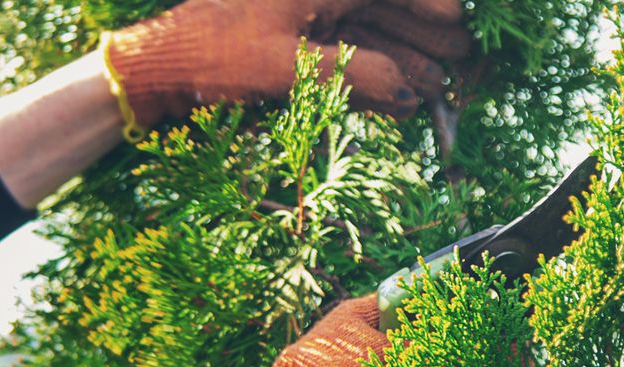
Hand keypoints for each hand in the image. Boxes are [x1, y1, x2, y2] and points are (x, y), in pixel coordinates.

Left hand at [106, 0, 470, 127]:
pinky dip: (374, 77)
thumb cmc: (217, 55)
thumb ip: (357, 76)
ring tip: (442, 87)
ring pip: (370, 33)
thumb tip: (411, 92)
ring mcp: (305, 17)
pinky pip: (347, 55)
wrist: (158, 69)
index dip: (428, 2)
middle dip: (427, 34)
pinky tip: (401, 100)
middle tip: (465, 60)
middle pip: (386, 7)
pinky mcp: (293, 44)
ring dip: (407, 60)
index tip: (459, 20)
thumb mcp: (290, 67)